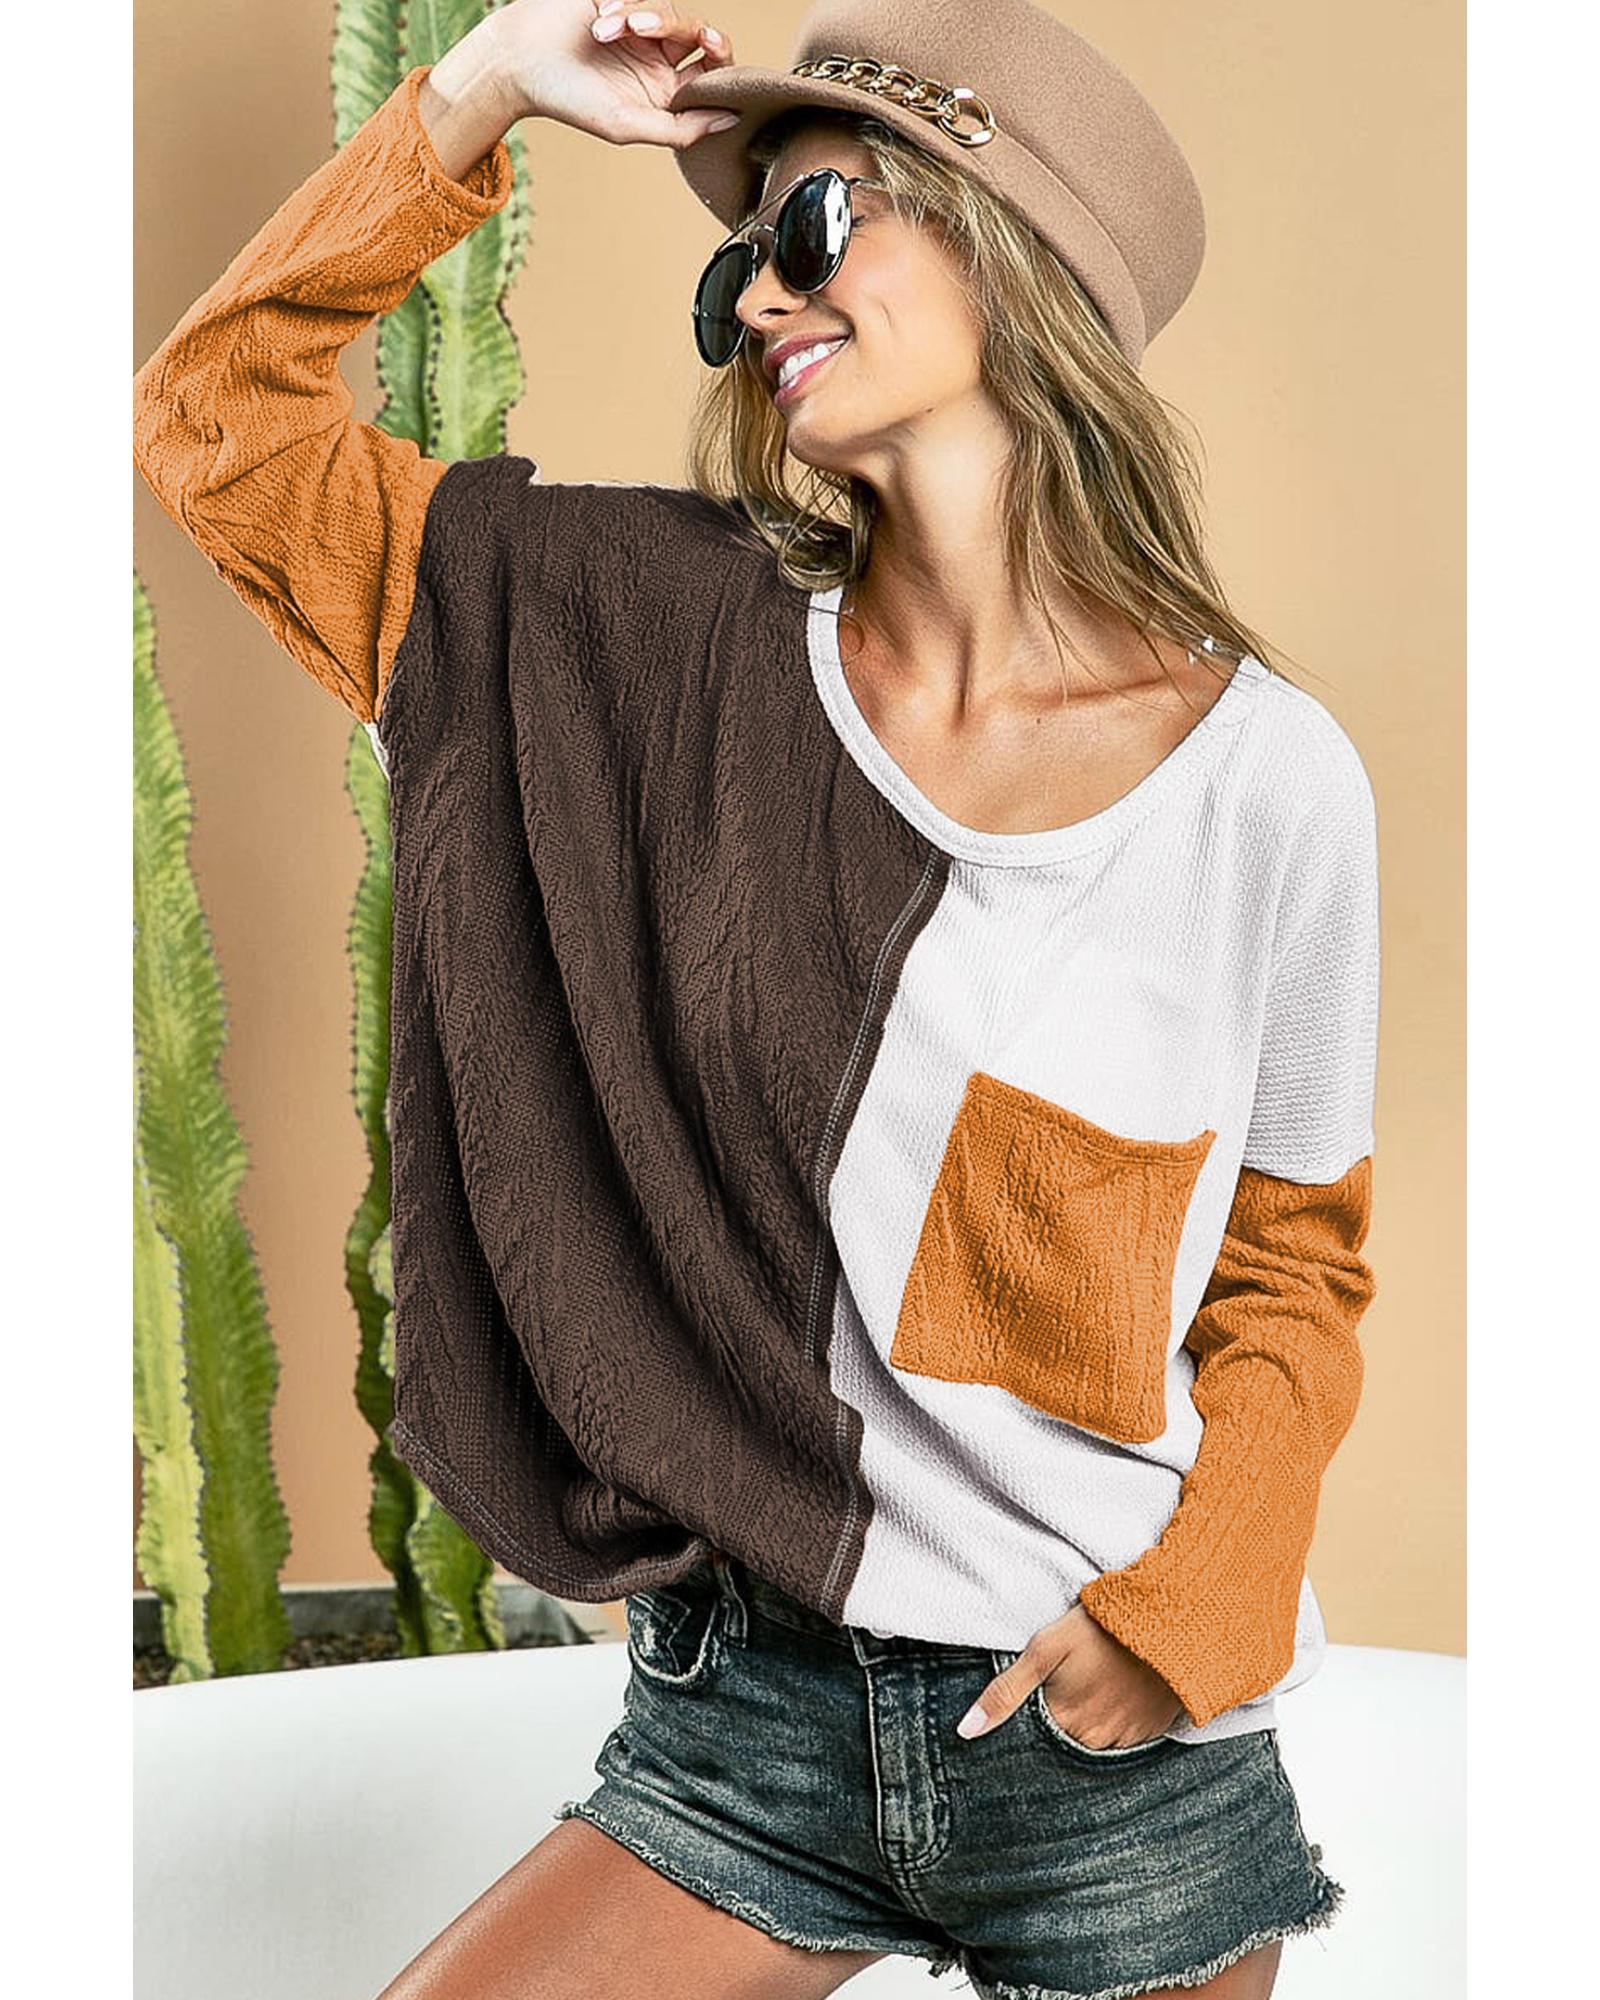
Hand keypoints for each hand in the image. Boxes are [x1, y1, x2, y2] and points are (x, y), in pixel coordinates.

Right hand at [491, 0, 741, 146]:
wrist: (520, 60)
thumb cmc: (568, 100)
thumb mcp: (626, 124)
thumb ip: (681, 128)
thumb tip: (733, 118)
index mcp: (663, 95)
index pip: (710, 82)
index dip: (724, 75)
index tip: (720, 70)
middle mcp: (658, 61)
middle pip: (704, 41)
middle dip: (706, 36)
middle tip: (704, 38)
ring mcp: (642, 28)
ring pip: (675, 15)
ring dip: (650, 18)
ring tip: (608, 32)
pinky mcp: (625, 0)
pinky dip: (626, 7)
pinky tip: (601, 22)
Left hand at [956, 1604, 1185, 1747]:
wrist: (1168, 1619)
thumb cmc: (1100, 1629)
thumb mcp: (1046, 1649)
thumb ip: (1005, 1692)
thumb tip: (966, 1731)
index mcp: (1066, 1723)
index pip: (1037, 1738)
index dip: (1032, 1719)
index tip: (1040, 1696)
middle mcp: (1098, 1740)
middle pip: (1067, 1740)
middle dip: (1063, 1718)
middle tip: (1071, 1684)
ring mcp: (1129, 1737)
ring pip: (1097, 1738)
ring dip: (1092, 1718)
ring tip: (1095, 1683)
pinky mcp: (1154, 1729)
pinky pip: (1127, 1735)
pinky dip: (1118, 1717)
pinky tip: (1117, 1690)